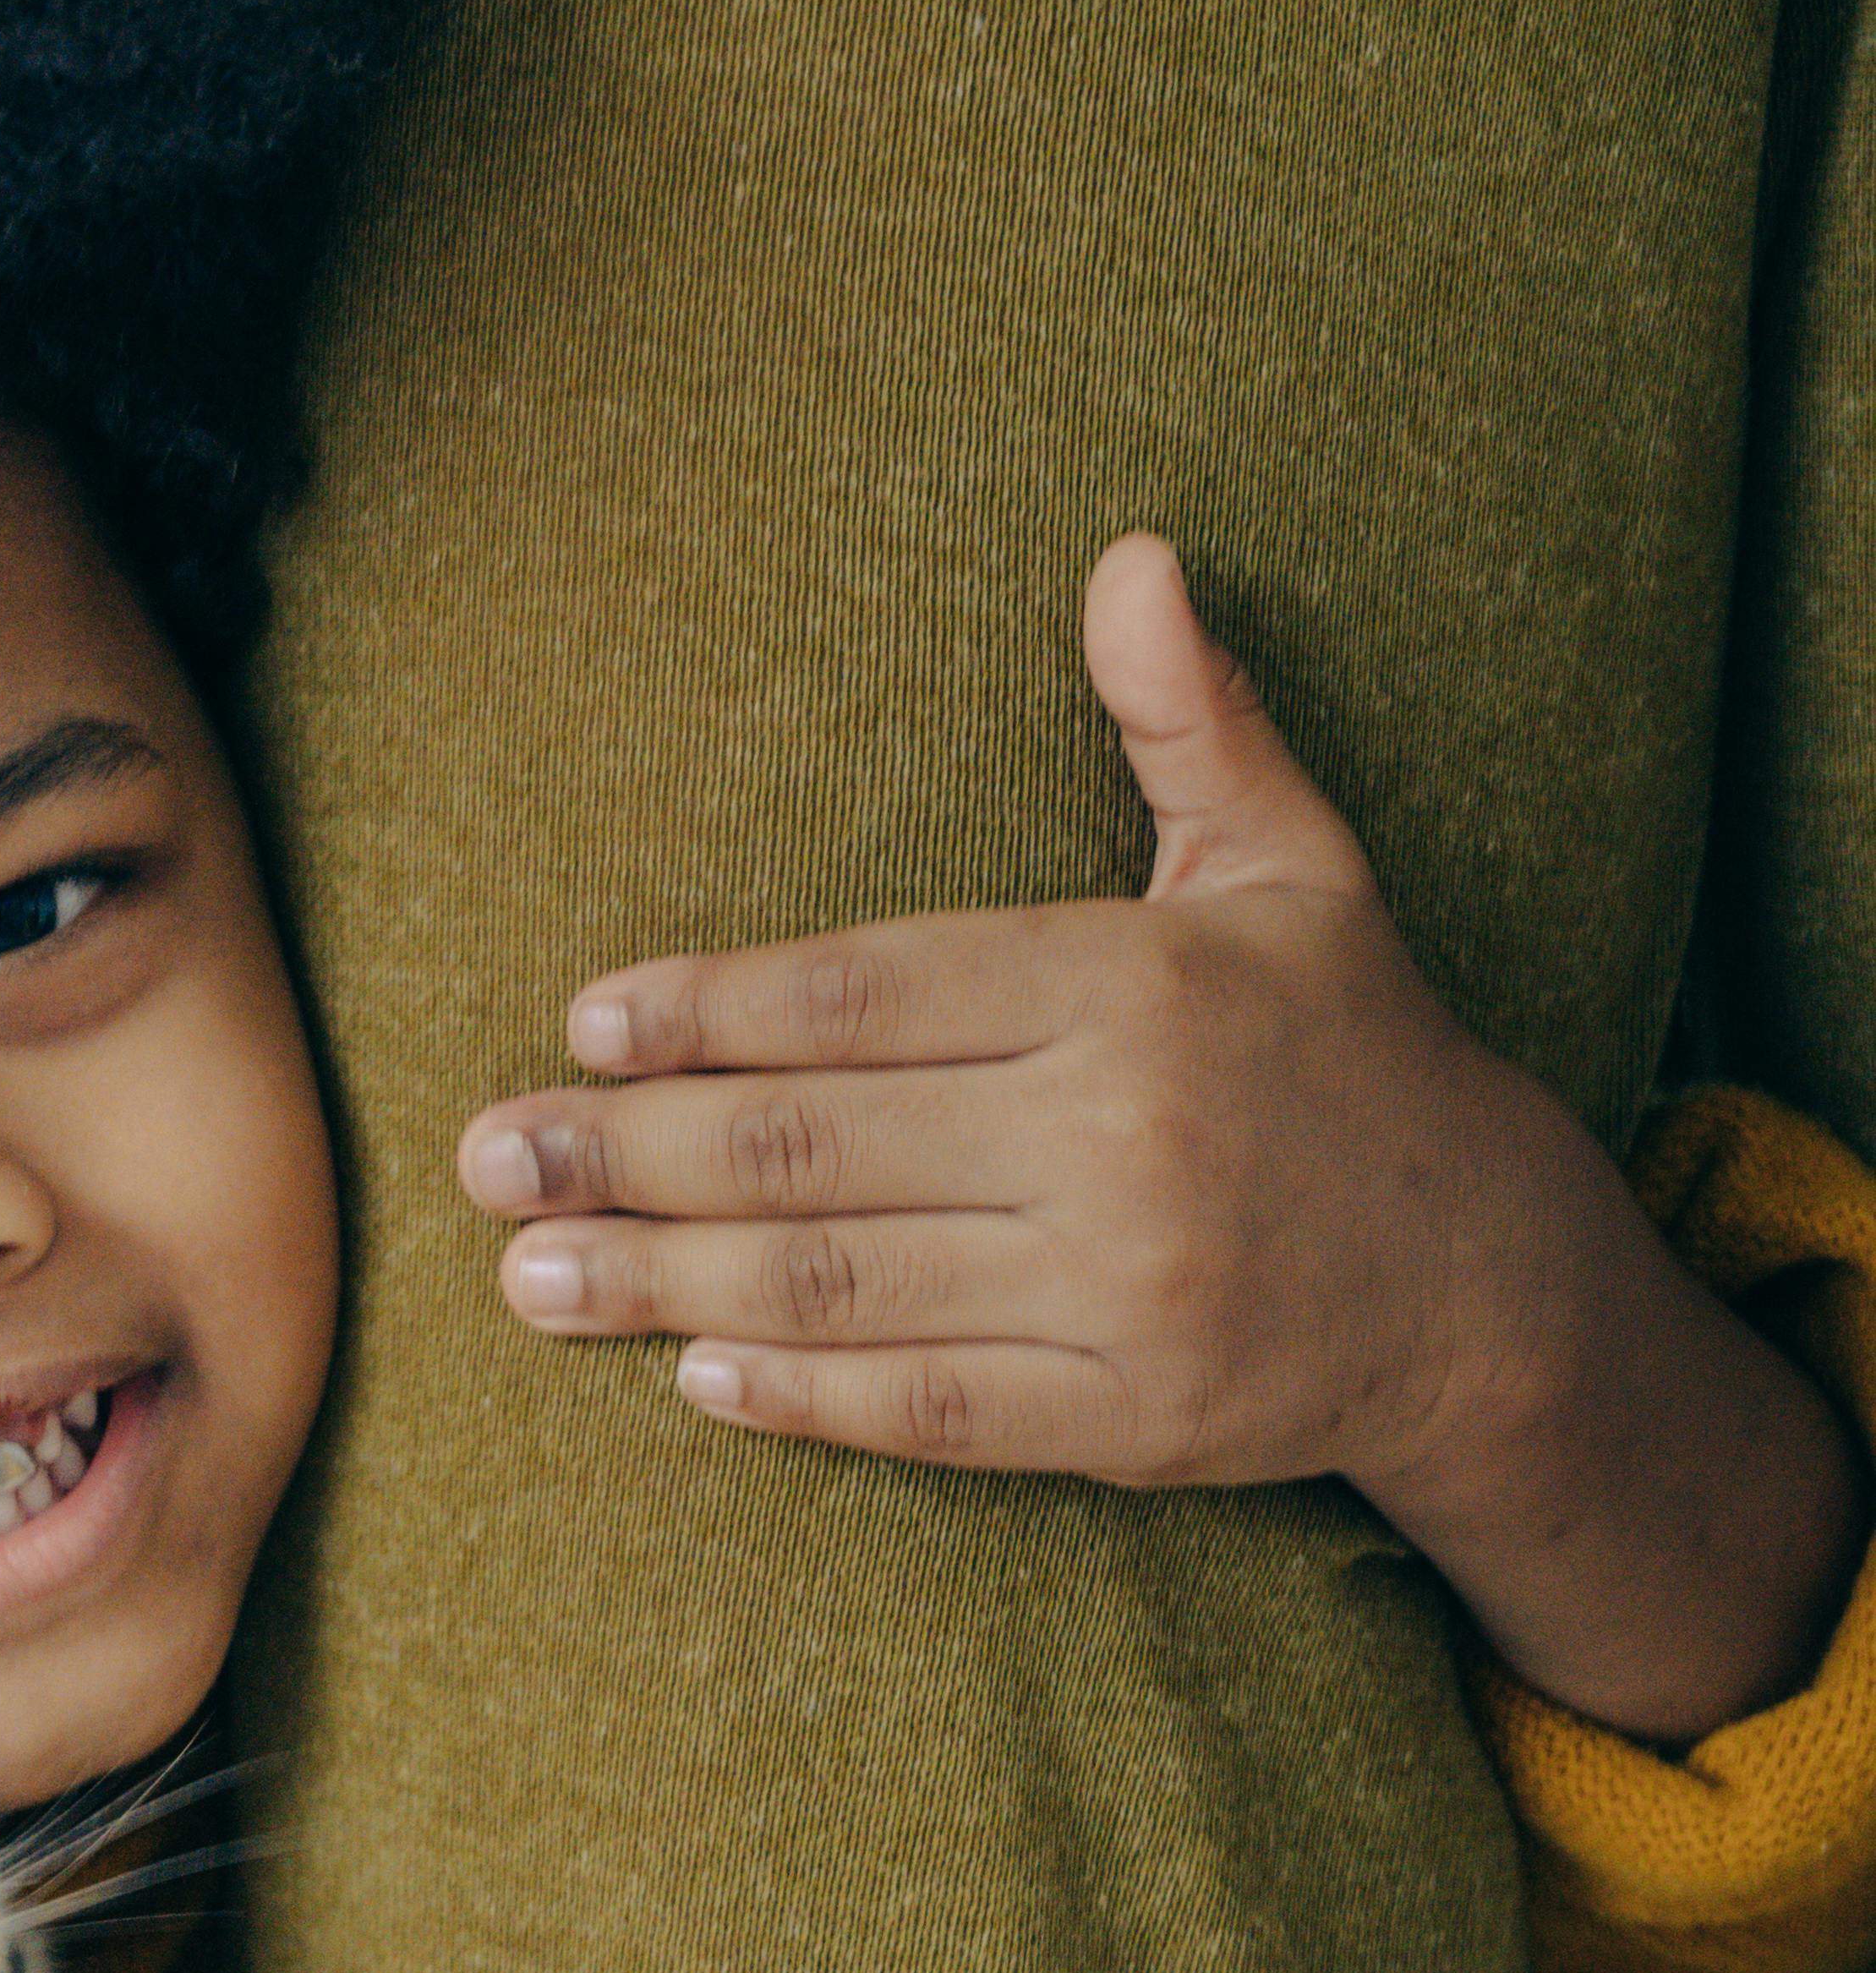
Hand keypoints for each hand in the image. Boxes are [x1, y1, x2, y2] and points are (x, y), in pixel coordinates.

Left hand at [453, 533, 1861, 1739]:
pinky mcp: (1135, 1417)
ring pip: (842, 1282)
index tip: (578, 1027)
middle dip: (627, 1154)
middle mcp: (1123, 1137)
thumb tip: (1134, 556)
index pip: (869, 994)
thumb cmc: (1350, 1050)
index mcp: (1136, 989)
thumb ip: (1193, 724)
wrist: (1490, 1284)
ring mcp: (1129, 1288)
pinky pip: (929, 1408)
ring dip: (660, 1282)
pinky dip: (799, 1396)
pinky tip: (687, 1374)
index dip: (710, 1012)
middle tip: (483, 1157)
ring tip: (525, 1272)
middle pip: (816, 1144)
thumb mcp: (1296, 868)